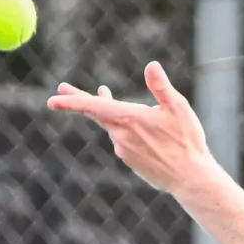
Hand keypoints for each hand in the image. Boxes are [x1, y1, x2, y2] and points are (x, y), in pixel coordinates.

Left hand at [47, 61, 217, 192]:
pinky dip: (126, 131)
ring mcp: (124, 150)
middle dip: (78, 102)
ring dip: (113, 115)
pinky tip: (144, 132)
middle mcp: (121, 135)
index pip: (94, 107)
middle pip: (96, 114)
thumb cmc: (187, 142)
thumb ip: (161, 87)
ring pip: (113, 127)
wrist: (190, 178)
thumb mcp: (178, 109)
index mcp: (130, 119)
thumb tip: (152, 65)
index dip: (72, 101)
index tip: (53, 99)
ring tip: (112, 101)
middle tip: (61, 91)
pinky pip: (124, 141)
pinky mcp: (131, 161)